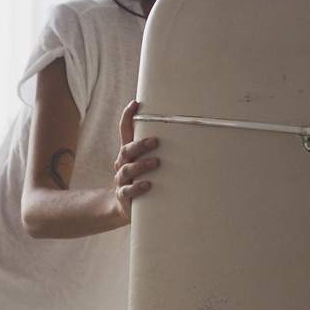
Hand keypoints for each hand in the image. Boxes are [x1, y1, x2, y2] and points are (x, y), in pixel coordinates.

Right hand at [113, 100, 158, 224]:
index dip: (127, 117)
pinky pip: (127, 190)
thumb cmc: (142, 178)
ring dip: (141, 165)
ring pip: (127, 169)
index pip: (125, 130)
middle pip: (126, 150)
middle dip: (140, 145)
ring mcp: (122, 179)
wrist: (124, 206)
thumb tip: (187, 135)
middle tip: (155, 141)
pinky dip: (137, 187)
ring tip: (156, 162)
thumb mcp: (146, 162)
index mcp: (128, 152)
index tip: (135, 104)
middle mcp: (122, 163)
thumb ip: (158, 150)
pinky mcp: (123, 195)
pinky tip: (147, 184)